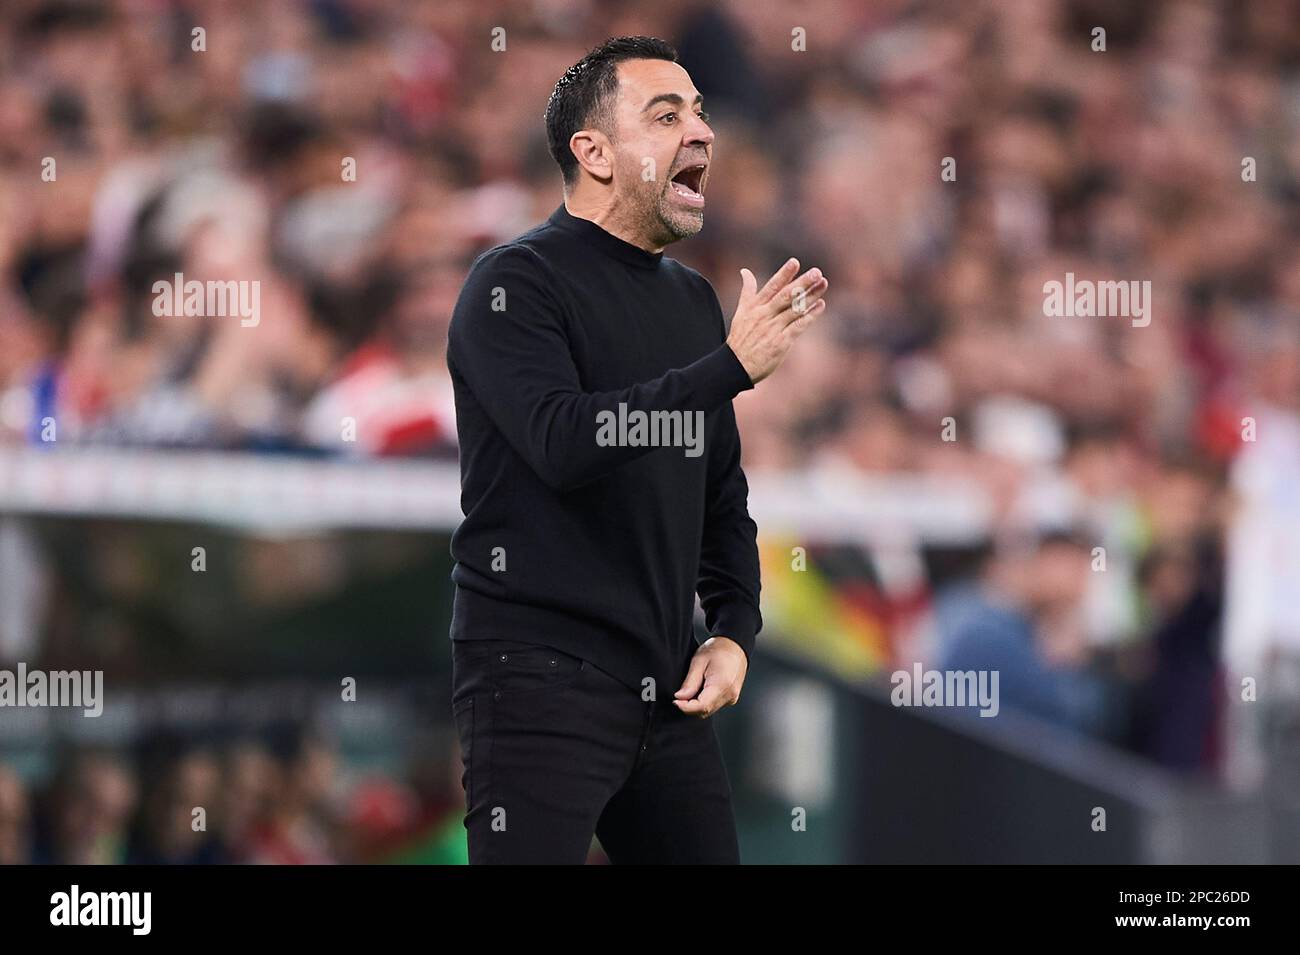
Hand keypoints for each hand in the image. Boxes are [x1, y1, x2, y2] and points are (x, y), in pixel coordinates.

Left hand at [673, 636, 748, 717]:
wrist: (736, 645)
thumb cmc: (719, 649)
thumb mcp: (699, 661)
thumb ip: (690, 682)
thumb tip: (680, 697)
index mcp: (722, 685)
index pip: (702, 706)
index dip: (686, 707)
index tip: (675, 701)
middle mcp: (729, 694)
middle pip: (705, 711)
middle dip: (689, 707)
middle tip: (679, 696)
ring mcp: (732, 697)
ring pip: (709, 710)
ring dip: (697, 705)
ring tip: (690, 690)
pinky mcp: (731, 697)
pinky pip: (715, 706)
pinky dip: (704, 702)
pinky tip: (700, 691)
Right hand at [725, 258, 828, 383]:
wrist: (736, 366)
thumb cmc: (740, 339)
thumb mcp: (741, 312)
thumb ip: (747, 291)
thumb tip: (745, 271)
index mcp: (755, 307)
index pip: (771, 287)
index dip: (783, 274)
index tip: (795, 262)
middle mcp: (764, 315)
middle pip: (785, 296)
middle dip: (802, 283)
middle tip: (816, 272)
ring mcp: (773, 329)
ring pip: (795, 309)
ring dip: (811, 296)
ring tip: (823, 283)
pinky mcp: (781, 342)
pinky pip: (799, 326)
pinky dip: (810, 315)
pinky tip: (821, 305)